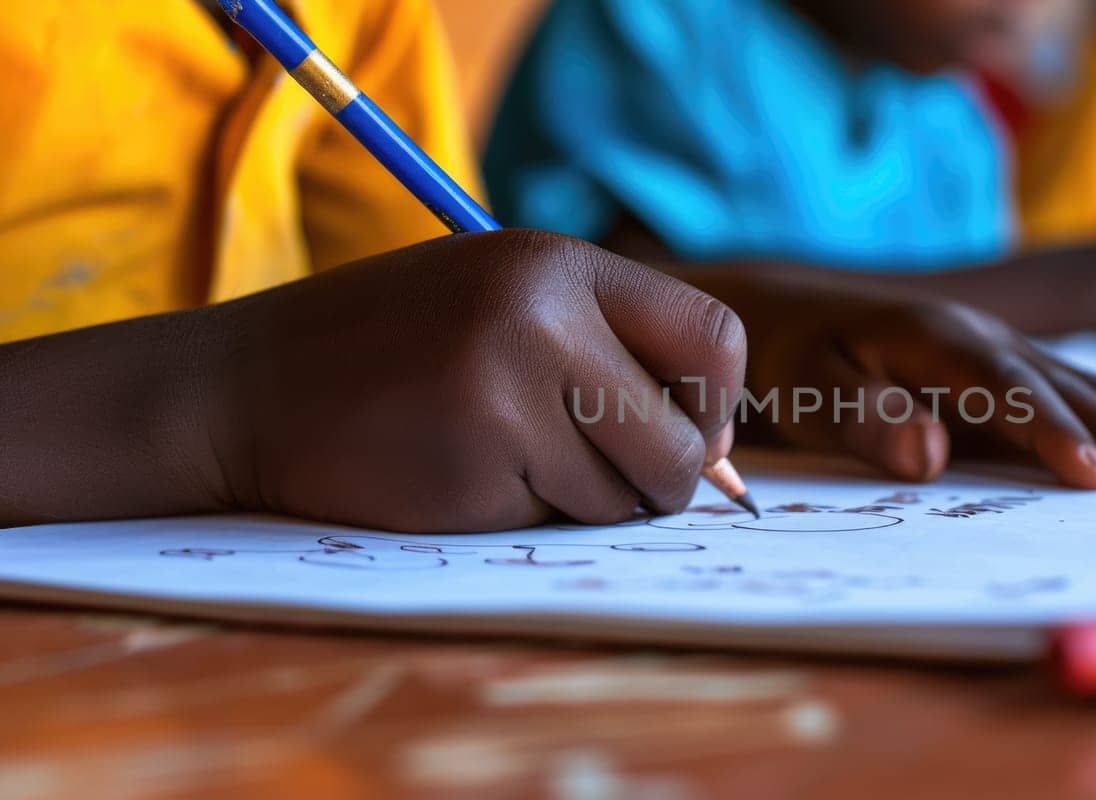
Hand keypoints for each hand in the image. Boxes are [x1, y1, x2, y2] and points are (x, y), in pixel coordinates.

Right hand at [211, 230, 745, 531]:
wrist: (240, 391)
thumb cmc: (390, 355)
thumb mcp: (502, 311)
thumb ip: (609, 362)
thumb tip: (725, 464)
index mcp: (560, 264)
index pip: (713, 338)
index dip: (717, 405)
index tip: (686, 436)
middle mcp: (543, 313)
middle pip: (683, 442)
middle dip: (660, 482)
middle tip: (596, 475)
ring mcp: (509, 386)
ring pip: (626, 495)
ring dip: (582, 501)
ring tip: (496, 454)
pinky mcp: (476, 459)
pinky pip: (559, 522)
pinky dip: (525, 517)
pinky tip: (458, 474)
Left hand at [702, 272, 1095, 487]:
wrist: (793, 313)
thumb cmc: (796, 359)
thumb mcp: (807, 388)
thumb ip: (864, 419)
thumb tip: (930, 456)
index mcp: (937, 336)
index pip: (1005, 388)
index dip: (1050, 431)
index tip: (1092, 477)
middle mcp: (986, 336)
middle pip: (1068, 385)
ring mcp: (1007, 349)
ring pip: (1090, 387)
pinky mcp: (1014, 370)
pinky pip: (1082, 393)